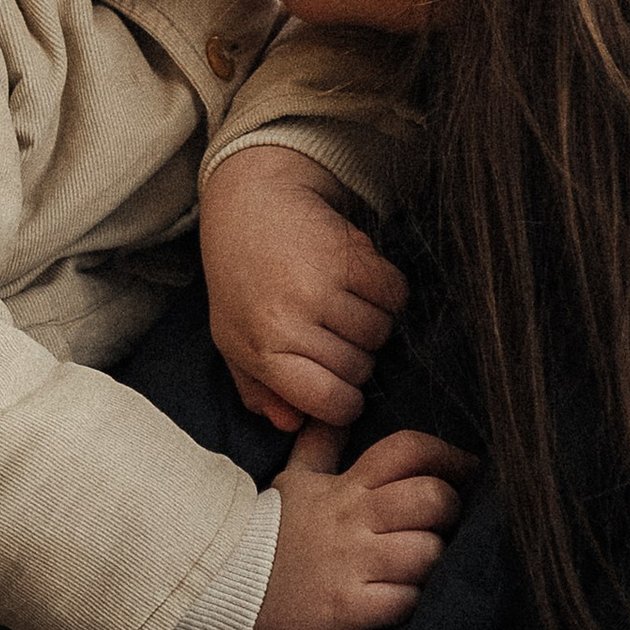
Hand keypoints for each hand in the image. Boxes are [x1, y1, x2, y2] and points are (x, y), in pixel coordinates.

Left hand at [203, 144, 409, 433]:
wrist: (253, 204)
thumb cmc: (242, 279)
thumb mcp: (234, 339)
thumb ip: (260, 389)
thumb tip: (293, 425)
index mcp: (259, 347)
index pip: (329, 402)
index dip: (342, 402)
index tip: (340, 389)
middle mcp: (289, 320)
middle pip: (360, 370)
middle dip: (353, 358)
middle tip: (329, 330)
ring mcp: (322, 287)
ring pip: (381, 334)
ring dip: (370, 322)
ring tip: (338, 300)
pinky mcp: (351, 256)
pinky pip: (395, 296)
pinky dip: (386, 293)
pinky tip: (356, 280)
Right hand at [247, 420, 476, 629]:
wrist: (219, 584)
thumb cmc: (266, 532)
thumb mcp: (292, 480)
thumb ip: (320, 444)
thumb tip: (339, 409)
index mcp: (343, 486)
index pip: (406, 450)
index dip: (448, 454)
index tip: (467, 469)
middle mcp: (351, 520)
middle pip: (431, 498)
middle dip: (450, 510)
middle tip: (444, 524)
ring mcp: (350, 564)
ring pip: (427, 552)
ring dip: (434, 562)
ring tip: (420, 567)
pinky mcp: (346, 609)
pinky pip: (406, 601)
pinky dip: (413, 601)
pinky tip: (401, 599)